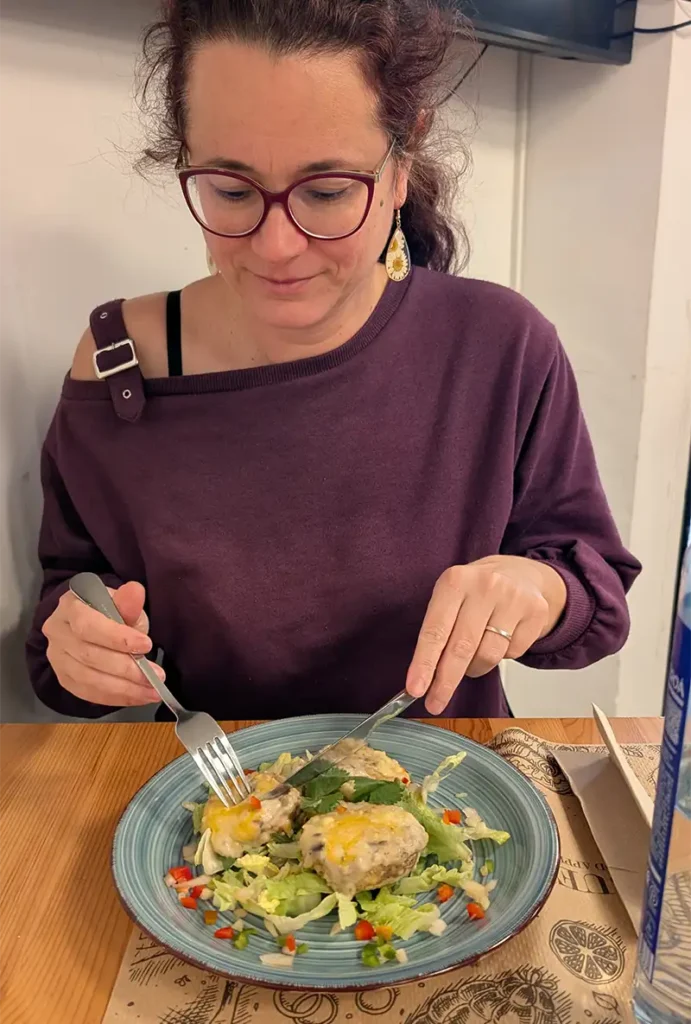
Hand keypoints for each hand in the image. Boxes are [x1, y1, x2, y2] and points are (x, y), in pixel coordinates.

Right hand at [42, 581, 163, 706]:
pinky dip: (115, 697)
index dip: (117, 638)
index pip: (88, 625)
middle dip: (126, 669)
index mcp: (69, 607)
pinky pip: (88, 693)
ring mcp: (57, 658)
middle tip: (156, 676)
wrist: (93, 625)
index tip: (146, 645)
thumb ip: (127, 603)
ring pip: (88, 679)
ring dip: (124, 689)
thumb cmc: (110, 612)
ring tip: (152, 692)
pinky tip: (137, 697)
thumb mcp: (122, 603)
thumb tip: (135, 591)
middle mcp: (57, 632)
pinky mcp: (64, 679)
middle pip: (89, 656)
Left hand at [406, 556, 566, 714]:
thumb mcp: (450, 597)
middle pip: (462, 648)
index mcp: (455, 581)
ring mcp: (513, 599)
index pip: (436, 631)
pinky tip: (499, 639)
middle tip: (435, 702)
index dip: (424, 663)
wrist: (520, 574)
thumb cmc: (476, 592)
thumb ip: (438, 632)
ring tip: (471, 658)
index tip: (416, 689)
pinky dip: (500, 657)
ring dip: (474, 668)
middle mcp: (485, 587)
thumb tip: (423, 678)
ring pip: (488, 656)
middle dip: (445, 681)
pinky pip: (512, 654)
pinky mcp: (535, 613)